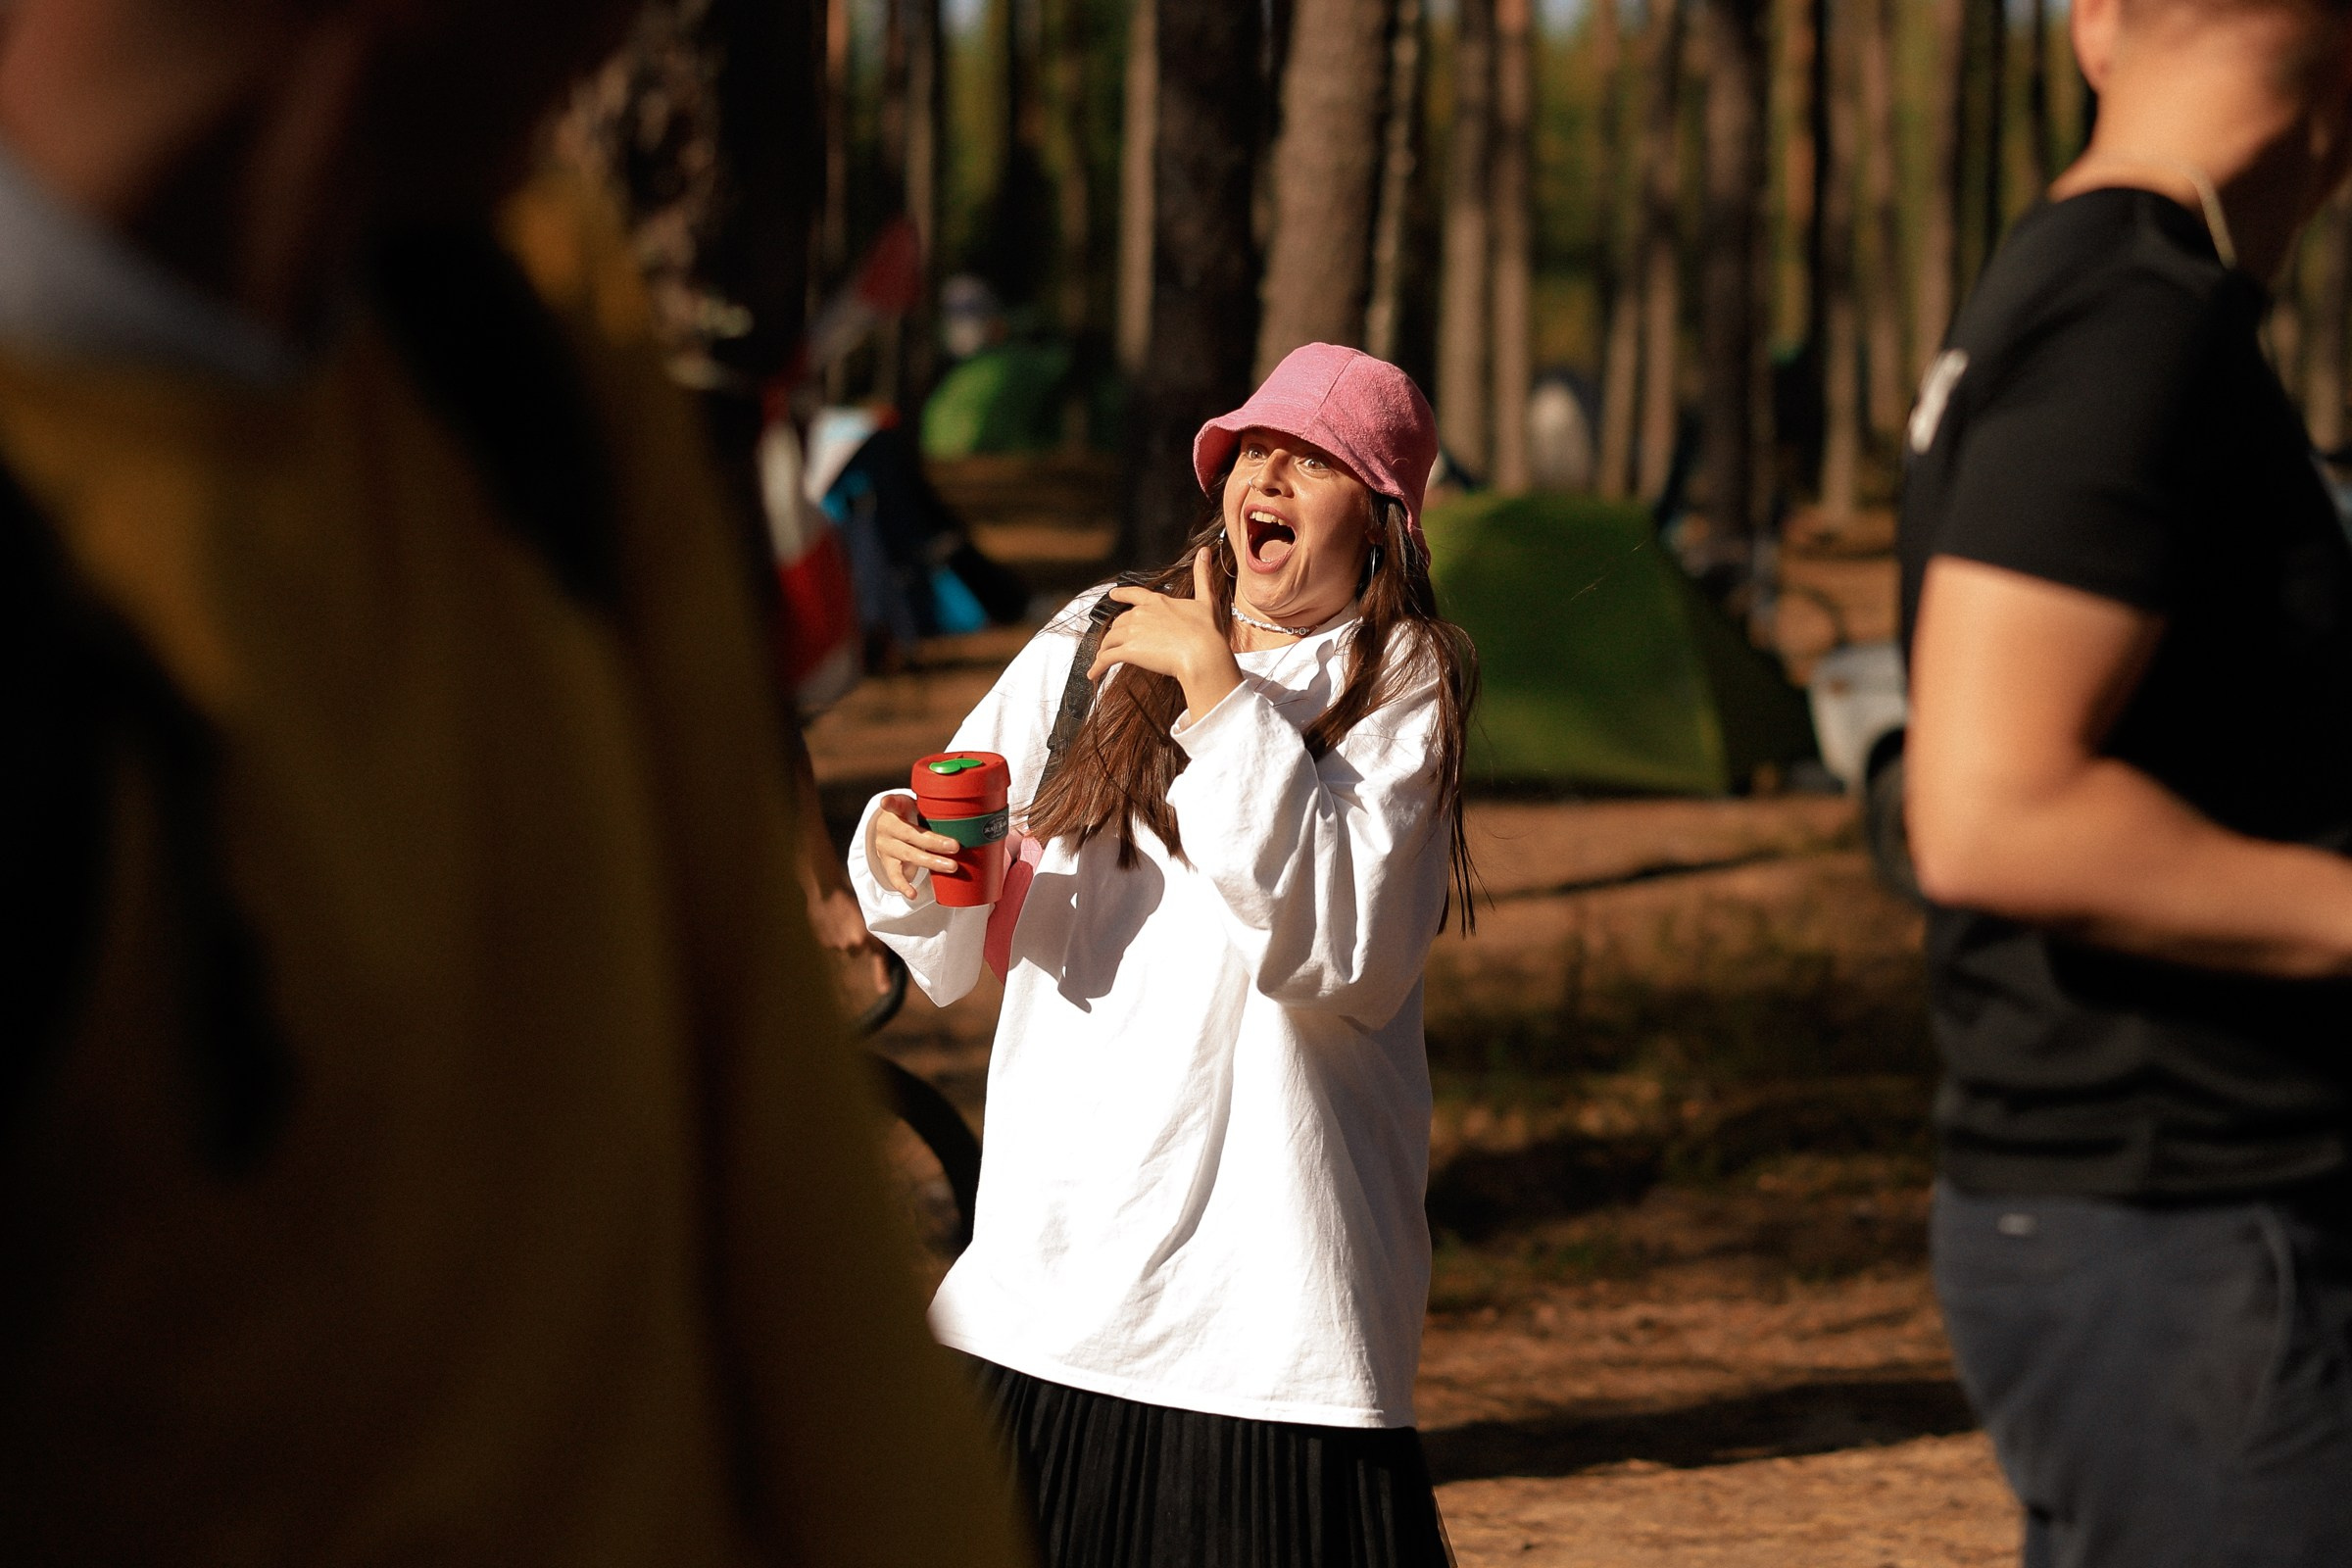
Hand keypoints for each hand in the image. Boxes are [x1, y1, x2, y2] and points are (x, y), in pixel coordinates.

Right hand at [808, 883, 892, 993]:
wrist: (826, 890)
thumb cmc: (849, 896)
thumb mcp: (867, 913)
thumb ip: (870, 932)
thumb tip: (875, 946)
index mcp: (867, 936)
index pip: (878, 959)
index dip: (882, 976)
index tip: (885, 990)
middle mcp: (853, 945)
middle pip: (857, 951)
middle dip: (856, 941)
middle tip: (852, 922)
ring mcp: (837, 946)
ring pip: (843, 947)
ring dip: (842, 938)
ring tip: (840, 919)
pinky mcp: (824, 943)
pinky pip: (831, 943)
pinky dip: (831, 935)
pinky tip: (830, 920)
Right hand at [870, 794, 961, 898]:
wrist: (887, 831)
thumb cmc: (910, 817)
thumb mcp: (916, 807)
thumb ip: (933, 808)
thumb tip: (971, 814)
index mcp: (897, 809)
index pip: (893, 804)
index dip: (890, 803)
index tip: (885, 802)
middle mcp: (887, 827)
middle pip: (910, 834)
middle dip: (934, 841)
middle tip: (955, 846)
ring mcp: (885, 846)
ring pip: (908, 854)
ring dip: (931, 862)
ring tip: (951, 867)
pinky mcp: (886, 863)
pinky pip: (894, 875)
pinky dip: (904, 885)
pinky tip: (912, 894)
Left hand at [1087, 548, 1243, 718]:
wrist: (1203, 654)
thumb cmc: (1207, 631)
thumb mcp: (1207, 600)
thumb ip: (1202, 576)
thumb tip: (1205, 551)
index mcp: (1157, 602)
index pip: (1134, 594)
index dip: (1122, 595)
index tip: (1112, 595)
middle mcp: (1141, 614)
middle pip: (1120, 622)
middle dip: (1116, 633)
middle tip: (1114, 643)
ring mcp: (1133, 632)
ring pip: (1110, 639)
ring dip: (1105, 650)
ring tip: (1102, 660)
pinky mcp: (1129, 651)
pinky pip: (1106, 658)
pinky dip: (1097, 667)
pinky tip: (1094, 674)